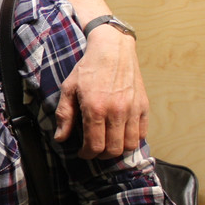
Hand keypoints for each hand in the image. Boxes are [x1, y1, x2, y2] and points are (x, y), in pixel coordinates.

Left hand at [54, 26, 148, 157]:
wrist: (112, 49)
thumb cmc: (88, 68)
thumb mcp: (69, 89)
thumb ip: (65, 115)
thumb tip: (60, 138)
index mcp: (95, 108)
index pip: (94, 145)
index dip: (87, 154)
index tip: (82, 153)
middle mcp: (116, 111)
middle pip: (113, 149)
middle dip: (101, 155)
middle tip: (94, 150)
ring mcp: (132, 109)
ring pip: (129, 145)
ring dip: (118, 150)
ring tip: (108, 144)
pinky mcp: (144, 106)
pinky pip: (142, 133)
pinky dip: (132, 140)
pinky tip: (122, 135)